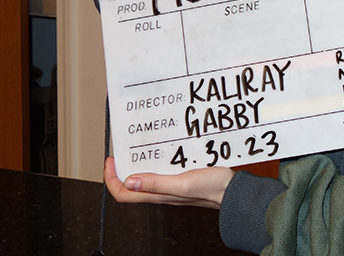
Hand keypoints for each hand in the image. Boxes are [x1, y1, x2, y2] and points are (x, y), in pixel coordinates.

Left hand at [103, 156, 232, 208]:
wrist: (232, 190)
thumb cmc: (211, 189)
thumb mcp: (181, 184)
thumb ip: (156, 184)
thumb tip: (130, 181)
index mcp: (158, 195)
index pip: (123, 193)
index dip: (111, 179)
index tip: (111, 161)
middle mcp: (161, 192)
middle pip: (131, 185)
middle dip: (122, 169)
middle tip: (121, 152)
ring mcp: (170, 185)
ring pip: (145, 177)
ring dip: (137, 164)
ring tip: (137, 148)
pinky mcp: (180, 178)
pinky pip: (160, 172)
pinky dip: (154, 161)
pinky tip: (161, 150)